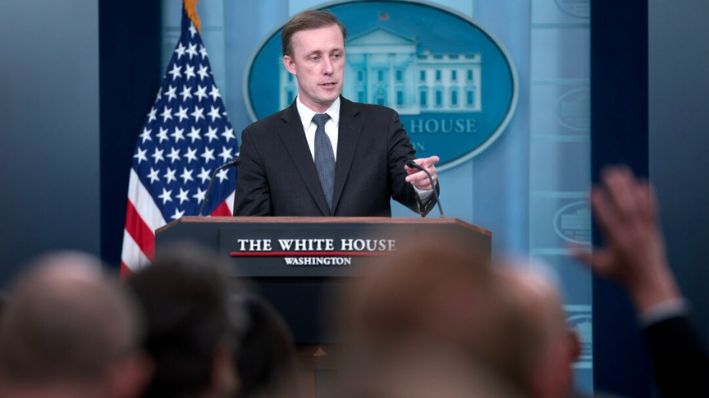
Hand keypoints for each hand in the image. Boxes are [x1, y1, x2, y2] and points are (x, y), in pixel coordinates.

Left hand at [404, 156, 439, 190]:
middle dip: (416, 176)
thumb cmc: (417, 168)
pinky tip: (417, 184)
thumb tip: (407, 167)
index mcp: (428, 162)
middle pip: (427, 173)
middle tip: (407, 178)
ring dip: (417, 182)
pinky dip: (420, 186)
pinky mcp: (433, 184)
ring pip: (426, 181)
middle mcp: (432, 169)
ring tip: (411, 181)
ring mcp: (434, 177)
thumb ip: (410, 165)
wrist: (418, 175)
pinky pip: (427, 187)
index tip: (436, 158)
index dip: (434, 159)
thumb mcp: (412, 165)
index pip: (432, 160)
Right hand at [571, 166, 679, 310]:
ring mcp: (644, 229)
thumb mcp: (600, 267)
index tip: (592, 189)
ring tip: (622, 170)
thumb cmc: (621, 274)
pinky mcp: (653, 228)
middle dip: (616, 187)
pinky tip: (644, 182)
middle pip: (624, 206)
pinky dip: (648, 195)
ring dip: (630, 186)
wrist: (649, 281)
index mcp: (616, 241)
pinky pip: (651, 209)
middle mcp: (631, 232)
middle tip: (608, 171)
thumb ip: (583, 256)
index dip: (599, 203)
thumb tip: (565, 247)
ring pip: (638, 204)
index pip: (606, 218)